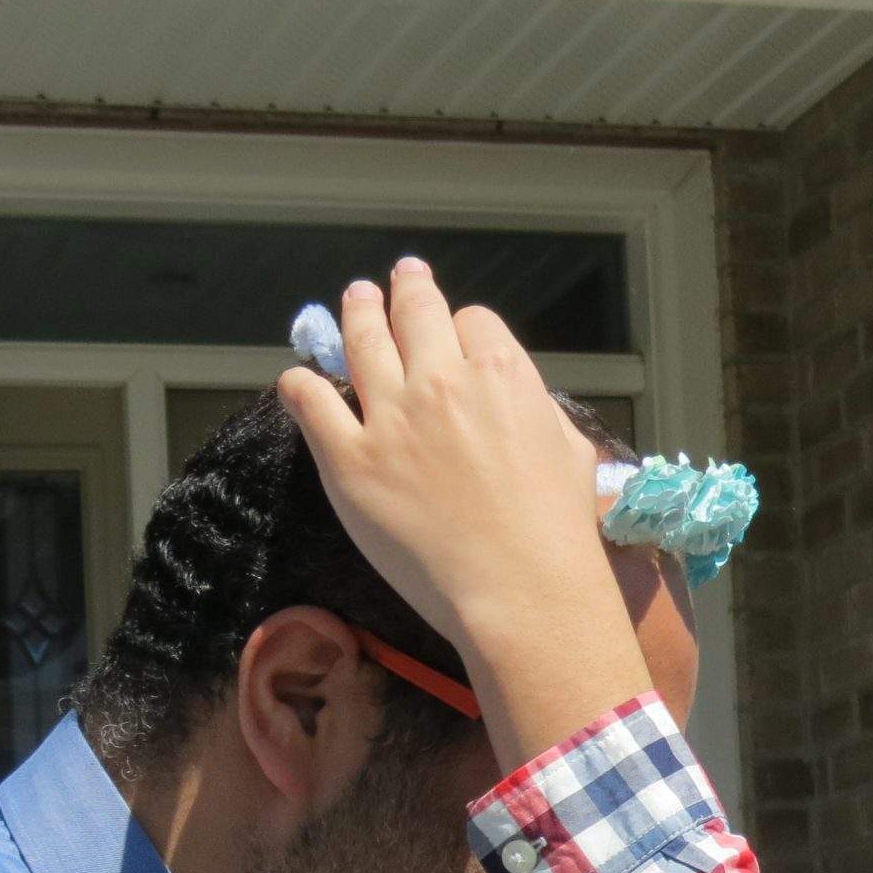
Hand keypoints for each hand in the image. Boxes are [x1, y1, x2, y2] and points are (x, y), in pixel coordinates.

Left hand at [279, 261, 652, 764]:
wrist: (522, 591)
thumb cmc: (560, 531)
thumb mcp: (572, 450)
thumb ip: (537, 412)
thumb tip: (517, 404)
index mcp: (501, 372)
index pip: (472, 321)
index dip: (464, 329)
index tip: (459, 342)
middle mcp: (441, 379)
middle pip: (413, 311)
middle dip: (405, 290)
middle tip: (396, 282)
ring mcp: (390, 416)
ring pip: (360, 340)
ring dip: (355, 313)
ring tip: (355, 300)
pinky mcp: (348, 459)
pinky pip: (310, 400)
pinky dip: (302, 384)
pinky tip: (300, 382)